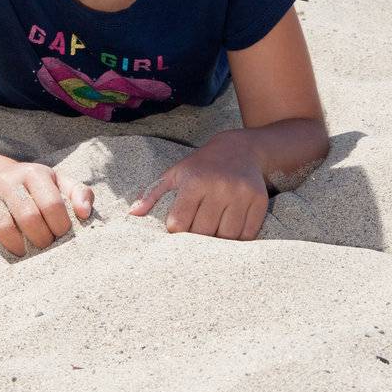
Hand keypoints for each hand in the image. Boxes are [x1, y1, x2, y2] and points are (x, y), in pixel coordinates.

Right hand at [0, 161, 92, 257]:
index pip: (52, 204)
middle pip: (28, 217)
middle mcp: (8, 180)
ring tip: (25, 252)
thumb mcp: (59, 182)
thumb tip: (85, 213)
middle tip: (45, 246)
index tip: (62, 235)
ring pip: (3, 226)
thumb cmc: (36, 187)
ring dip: (17, 247)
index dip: (61, 226)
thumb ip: (79, 193)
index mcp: (34, 173)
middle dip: (42, 239)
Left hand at [129, 131, 268, 239]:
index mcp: (194, 181)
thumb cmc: (202, 165)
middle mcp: (219, 186)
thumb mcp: (176, 173)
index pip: (179, 223)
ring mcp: (241, 194)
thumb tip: (133, 213)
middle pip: (203, 232)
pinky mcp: (259, 200)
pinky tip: (230, 232)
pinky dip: (238, 239)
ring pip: (227, 236)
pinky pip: (247, 233)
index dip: (176, 232)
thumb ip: (153, 193)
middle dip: (197, 240)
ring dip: (218, 242)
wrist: (241, 148)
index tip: (177, 230)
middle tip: (195, 238)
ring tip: (212, 236)